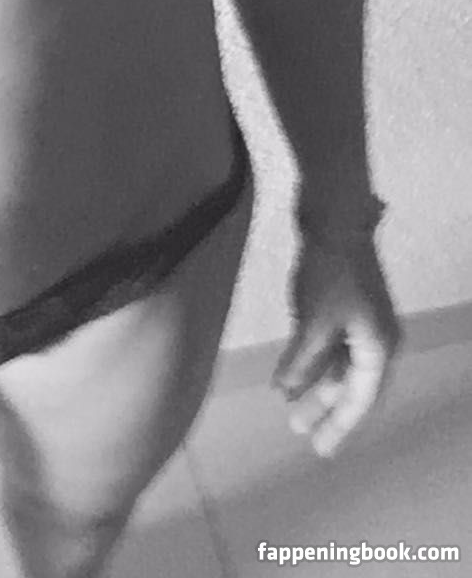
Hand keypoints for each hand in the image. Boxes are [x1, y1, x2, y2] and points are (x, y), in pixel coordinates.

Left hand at [272, 235, 400, 456]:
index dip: (339, 424)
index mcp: (378, 347)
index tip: (321, 448)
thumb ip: (302, 362)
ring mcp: (360, 321)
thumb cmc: (331, 270)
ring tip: (290, 407)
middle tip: (301, 432)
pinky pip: (331, 345)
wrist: (335, 217)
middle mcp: (375, 339)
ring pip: (338, 365)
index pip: (359, 399)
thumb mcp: (315, 322)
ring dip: (316, 385)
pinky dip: (313, 361)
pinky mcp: (344, 306)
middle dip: (325, 408)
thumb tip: (288, 392)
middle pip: (351, 385)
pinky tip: (291, 374)